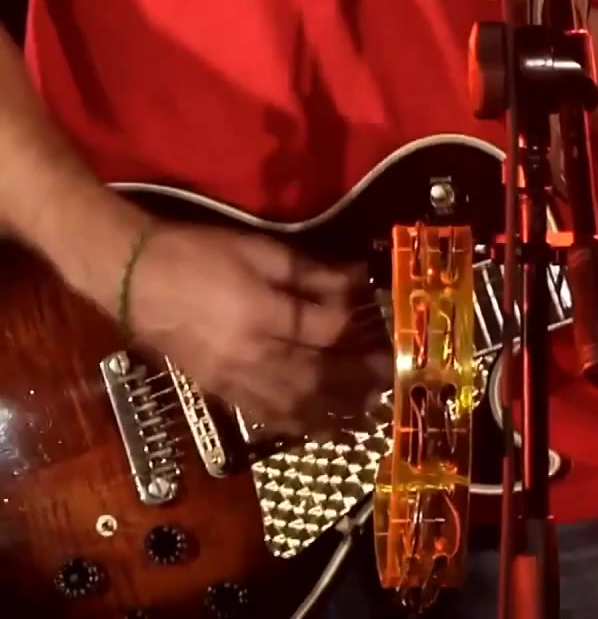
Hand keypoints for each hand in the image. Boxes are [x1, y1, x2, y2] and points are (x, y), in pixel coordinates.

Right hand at [125, 223, 389, 434]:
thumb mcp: (258, 249)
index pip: (323, 330)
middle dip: (357, 380)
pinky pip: (264, 415)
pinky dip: (296, 423)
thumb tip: (354, 280)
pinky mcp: (217, 389)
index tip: (376, 322)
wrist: (131, 275)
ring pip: (293, 405)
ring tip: (366, 413)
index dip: (353, 326)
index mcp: (261, 314)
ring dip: (334, 412)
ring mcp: (232, 378)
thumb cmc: (197, 253)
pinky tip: (319, 426)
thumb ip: (309, 271)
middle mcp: (250, 354)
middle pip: (317, 377)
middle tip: (389, 380)